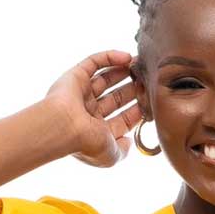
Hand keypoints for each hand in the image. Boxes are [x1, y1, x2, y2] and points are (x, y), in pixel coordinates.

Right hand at [42, 50, 141, 167]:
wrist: (63, 127)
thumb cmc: (86, 143)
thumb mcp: (111, 156)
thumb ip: (123, 150)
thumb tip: (128, 142)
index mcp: (96, 131)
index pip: (122, 119)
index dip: (138, 111)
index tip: (151, 102)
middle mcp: (88, 112)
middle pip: (116, 98)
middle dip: (132, 90)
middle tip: (147, 82)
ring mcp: (81, 93)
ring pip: (106, 79)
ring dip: (123, 72)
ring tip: (140, 66)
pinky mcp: (75, 76)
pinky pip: (94, 62)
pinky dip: (110, 57)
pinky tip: (126, 57)